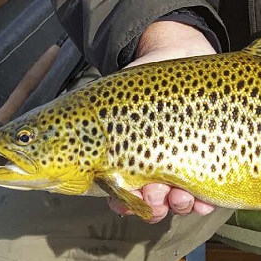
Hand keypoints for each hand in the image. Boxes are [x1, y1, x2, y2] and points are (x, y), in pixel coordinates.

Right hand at [108, 21, 216, 221]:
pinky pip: (208, 192)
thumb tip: (52, 150)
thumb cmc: (140, 82)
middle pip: (152, 204)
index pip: (122, 197)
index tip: (128, 201)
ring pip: (178, 201)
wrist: (178, 54)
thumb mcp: (109, 103)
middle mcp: (155, 170)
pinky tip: (205, 202)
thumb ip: (92, 130)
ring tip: (180, 196)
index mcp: (127, 162)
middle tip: (155, 192)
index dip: (125, 205)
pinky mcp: (209, 158)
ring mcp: (183, 166)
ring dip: (178, 205)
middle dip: (154, 205)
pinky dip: (205, 202)